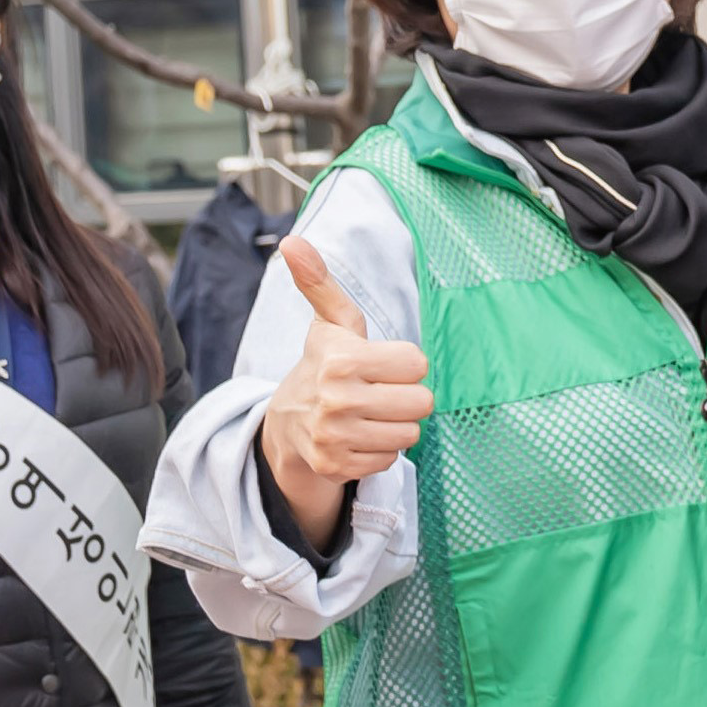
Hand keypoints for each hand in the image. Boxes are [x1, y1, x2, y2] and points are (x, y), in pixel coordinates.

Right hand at [261, 239, 432, 547]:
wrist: (286, 425)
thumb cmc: (322, 365)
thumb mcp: (329, 323)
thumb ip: (320, 282)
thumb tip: (292, 240)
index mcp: (342, 360)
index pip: (418, 364)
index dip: (405, 363)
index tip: (382, 364)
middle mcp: (337, 400)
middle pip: (420, 402)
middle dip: (406, 396)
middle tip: (380, 391)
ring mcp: (335, 437)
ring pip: (409, 434)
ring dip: (396, 424)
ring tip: (371, 414)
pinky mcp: (337, 466)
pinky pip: (390, 459)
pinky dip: (380, 450)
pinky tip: (360, 436)